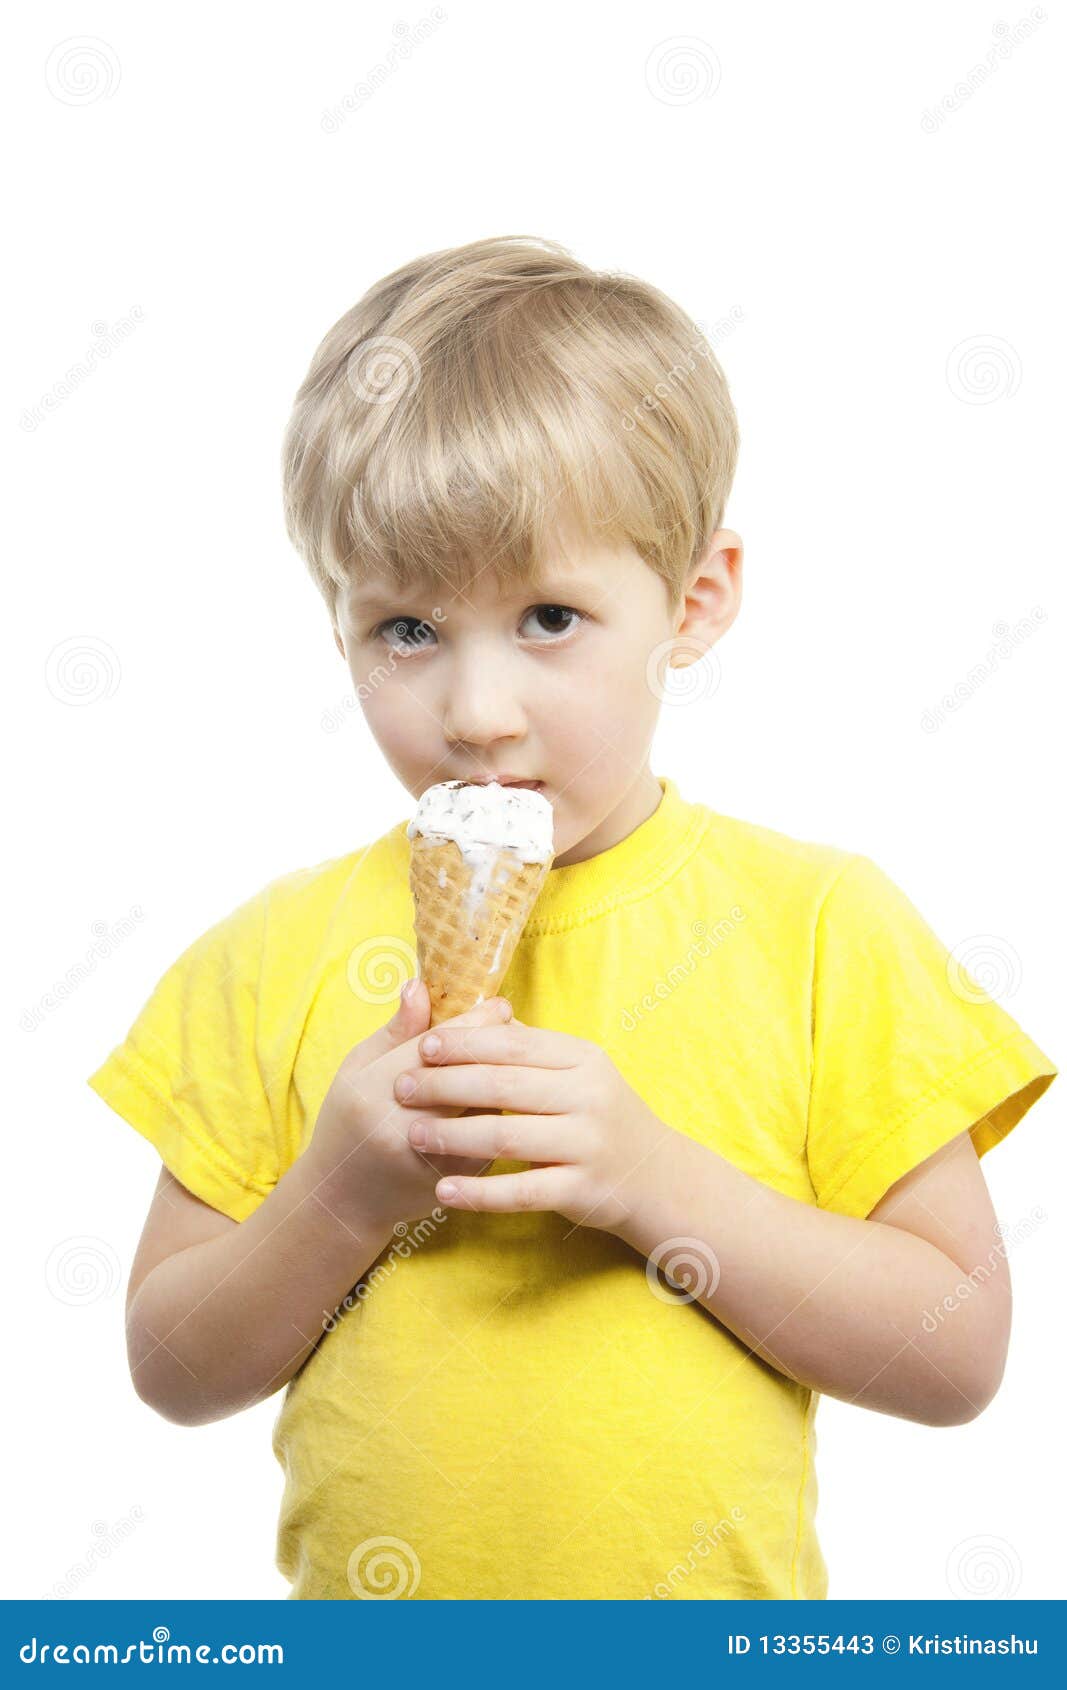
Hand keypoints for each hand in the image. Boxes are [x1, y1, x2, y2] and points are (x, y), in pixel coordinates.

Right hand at [305, 981, 515, 1230]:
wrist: (343, 1199)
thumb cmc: (348, 1120)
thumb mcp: (357, 1069)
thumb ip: (394, 1031)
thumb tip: (419, 985)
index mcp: (372, 1093)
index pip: (434, 1047)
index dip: (472, 1022)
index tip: (497, 1005)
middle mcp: (401, 1128)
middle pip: (465, 1076)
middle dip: (497, 1045)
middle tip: (517, 1024)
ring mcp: (430, 1160)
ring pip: (486, 1109)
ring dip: (505, 1081)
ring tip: (518, 1058)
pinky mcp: (456, 1180)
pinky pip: (492, 1139)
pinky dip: (503, 1116)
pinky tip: (508, 1098)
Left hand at [391, 1017, 677, 1232]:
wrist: (656, 1177)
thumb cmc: (602, 1116)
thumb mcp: (580, 1071)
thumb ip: (533, 1048)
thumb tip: (480, 1012)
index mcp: (583, 1059)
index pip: (514, 1044)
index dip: (464, 1043)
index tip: (422, 1046)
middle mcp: (588, 1096)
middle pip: (503, 1085)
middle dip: (445, 1085)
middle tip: (402, 1088)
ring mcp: (587, 1144)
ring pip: (507, 1135)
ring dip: (453, 1136)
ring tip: (413, 1134)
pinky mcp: (583, 1189)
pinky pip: (521, 1191)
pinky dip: (479, 1192)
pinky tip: (443, 1190)